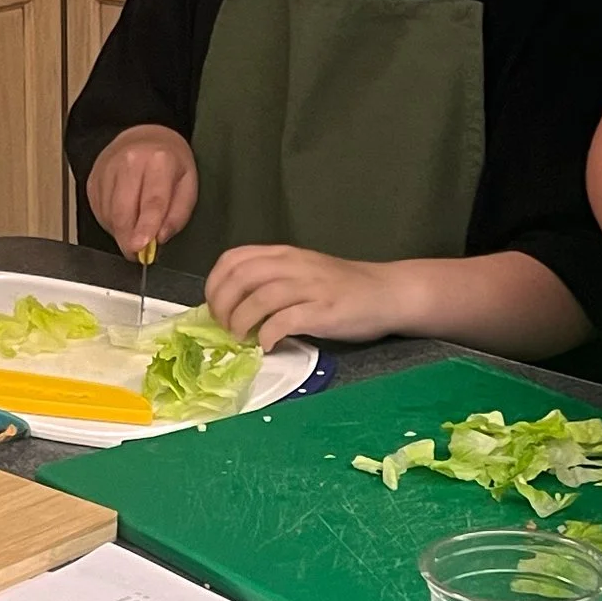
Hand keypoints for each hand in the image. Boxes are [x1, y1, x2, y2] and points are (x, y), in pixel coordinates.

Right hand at [87, 126, 196, 261]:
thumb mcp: (188, 184)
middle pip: (124, 211)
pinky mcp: (93, 181)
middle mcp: (129, 162)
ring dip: (121, 232)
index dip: (145, 227)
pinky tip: (124, 217)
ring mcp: (107, 170)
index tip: (140, 247)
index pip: (152, 201)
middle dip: (129, 239)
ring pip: (109, 215)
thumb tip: (161, 238)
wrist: (142, 137)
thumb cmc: (169, 163)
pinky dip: (112, 223)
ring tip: (135, 229)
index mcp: (159, 161)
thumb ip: (178, 215)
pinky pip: (99, 212)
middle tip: (138, 254)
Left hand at [205, 245, 410, 346]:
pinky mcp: (325, 311)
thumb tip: (233, 307)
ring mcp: (310, 287)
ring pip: (259, 298)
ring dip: (242, 321)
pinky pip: (286, 320)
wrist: (388, 292)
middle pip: (241, 277)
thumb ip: (271, 282)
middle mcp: (294, 265)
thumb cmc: (342, 288)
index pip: (234, 258)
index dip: (215, 283)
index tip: (214, 307)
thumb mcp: (302, 273)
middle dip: (223, 305)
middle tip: (225, 327)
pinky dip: (269, 335)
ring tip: (242, 337)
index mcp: (284, 255)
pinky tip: (268, 345)